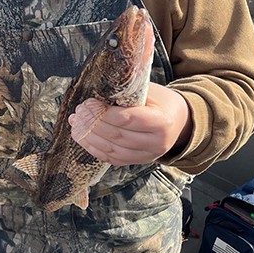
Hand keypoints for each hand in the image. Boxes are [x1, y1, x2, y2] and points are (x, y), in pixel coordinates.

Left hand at [68, 83, 191, 166]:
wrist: (178, 121)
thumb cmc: (160, 101)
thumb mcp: (150, 91)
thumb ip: (127, 93)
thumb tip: (97, 90)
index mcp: (162, 121)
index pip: (127, 119)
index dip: (103, 113)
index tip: (88, 103)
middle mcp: (156, 143)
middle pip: (117, 135)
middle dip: (93, 124)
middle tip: (79, 112)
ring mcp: (147, 155)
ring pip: (112, 150)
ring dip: (89, 137)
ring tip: (76, 123)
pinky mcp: (137, 162)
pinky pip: (111, 158)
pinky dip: (94, 148)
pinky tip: (82, 137)